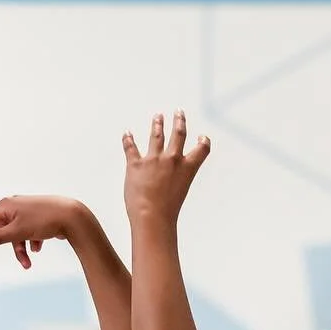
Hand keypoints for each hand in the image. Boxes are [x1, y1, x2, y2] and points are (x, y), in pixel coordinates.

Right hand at [0, 195, 84, 271]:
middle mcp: (12, 207)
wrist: (72, 217)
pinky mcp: (35, 220)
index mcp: (4, 207)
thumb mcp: (17, 231)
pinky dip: (29, 245)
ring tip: (28, 264)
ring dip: (18, 252)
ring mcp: (24, 213)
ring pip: (12, 237)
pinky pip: (26, 236)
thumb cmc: (44, 221)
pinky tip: (39, 247)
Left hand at [123, 110, 210, 225]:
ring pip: (156, 135)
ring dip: (158, 124)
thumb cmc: (166, 213)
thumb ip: (177, 181)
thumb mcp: (180, 194)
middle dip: (179, 121)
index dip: (203, 142)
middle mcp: (172, 160)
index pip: (201, 150)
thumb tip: (169, 182)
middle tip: (179, 112)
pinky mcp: (135, 164)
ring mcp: (153, 160)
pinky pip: (130, 148)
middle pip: (178, 134)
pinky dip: (128, 139)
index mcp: (186, 168)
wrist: (151, 217)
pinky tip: (127, 133)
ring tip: (158, 117)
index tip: (203, 137)